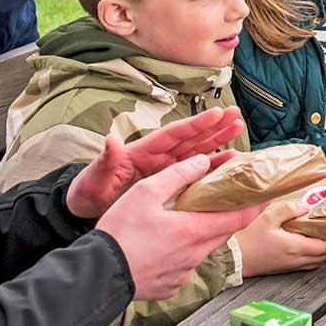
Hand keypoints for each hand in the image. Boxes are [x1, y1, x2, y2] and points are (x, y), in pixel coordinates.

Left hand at [65, 108, 245, 219]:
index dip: (194, 124)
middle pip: (190, 138)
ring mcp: (165, 169)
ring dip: (217, 141)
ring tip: (238, 129)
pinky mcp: (170, 183)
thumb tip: (111, 139)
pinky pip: (195, 172)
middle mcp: (158, 157)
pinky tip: (229, 161)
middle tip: (236, 114)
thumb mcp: (94, 178)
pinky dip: (212, 166)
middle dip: (213, 126)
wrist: (87, 211)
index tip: (215, 113)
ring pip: (197, 152)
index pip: (173, 134)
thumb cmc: (89, 192)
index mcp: (142, 152)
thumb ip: (105, 160)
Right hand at [93, 155, 263, 300]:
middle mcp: (195, 254)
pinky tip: (164, 244)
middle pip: (222, 232)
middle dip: (227, 215)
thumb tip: (202, 161)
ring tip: (189, 218)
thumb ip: (177, 175)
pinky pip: (183, 265)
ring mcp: (183, 273)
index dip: (256, 205)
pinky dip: (180, 252)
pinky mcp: (170, 285)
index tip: (267, 194)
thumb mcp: (145, 193)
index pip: (239, 217)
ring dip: (201, 233)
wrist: (97, 276)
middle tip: (226, 199)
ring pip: (202, 248)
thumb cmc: (119, 234)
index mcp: (195, 230)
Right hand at [236, 198, 325, 276]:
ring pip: (320, 261)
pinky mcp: (286, 267)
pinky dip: (320, 256)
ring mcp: (292, 265)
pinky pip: (311, 264)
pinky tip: (319, 248)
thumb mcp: (267, 217)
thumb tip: (307, 205)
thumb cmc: (248, 238)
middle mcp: (297, 259)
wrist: (233, 258)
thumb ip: (289, 209)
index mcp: (296, 247)